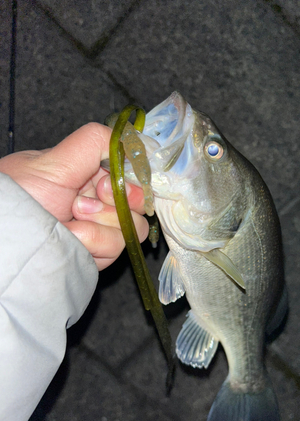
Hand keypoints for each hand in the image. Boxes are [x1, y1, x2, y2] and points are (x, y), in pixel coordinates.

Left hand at [0, 123, 148, 269]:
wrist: (10, 236)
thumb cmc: (23, 195)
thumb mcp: (57, 159)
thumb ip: (96, 141)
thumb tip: (138, 142)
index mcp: (93, 174)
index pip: (134, 175)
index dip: (130, 180)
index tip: (103, 184)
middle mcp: (102, 201)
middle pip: (140, 202)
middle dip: (113, 203)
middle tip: (80, 203)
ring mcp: (103, 229)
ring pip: (132, 227)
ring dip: (98, 223)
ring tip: (69, 220)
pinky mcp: (100, 253)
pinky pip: (117, 247)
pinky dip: (92, 241)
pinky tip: (70, 237)